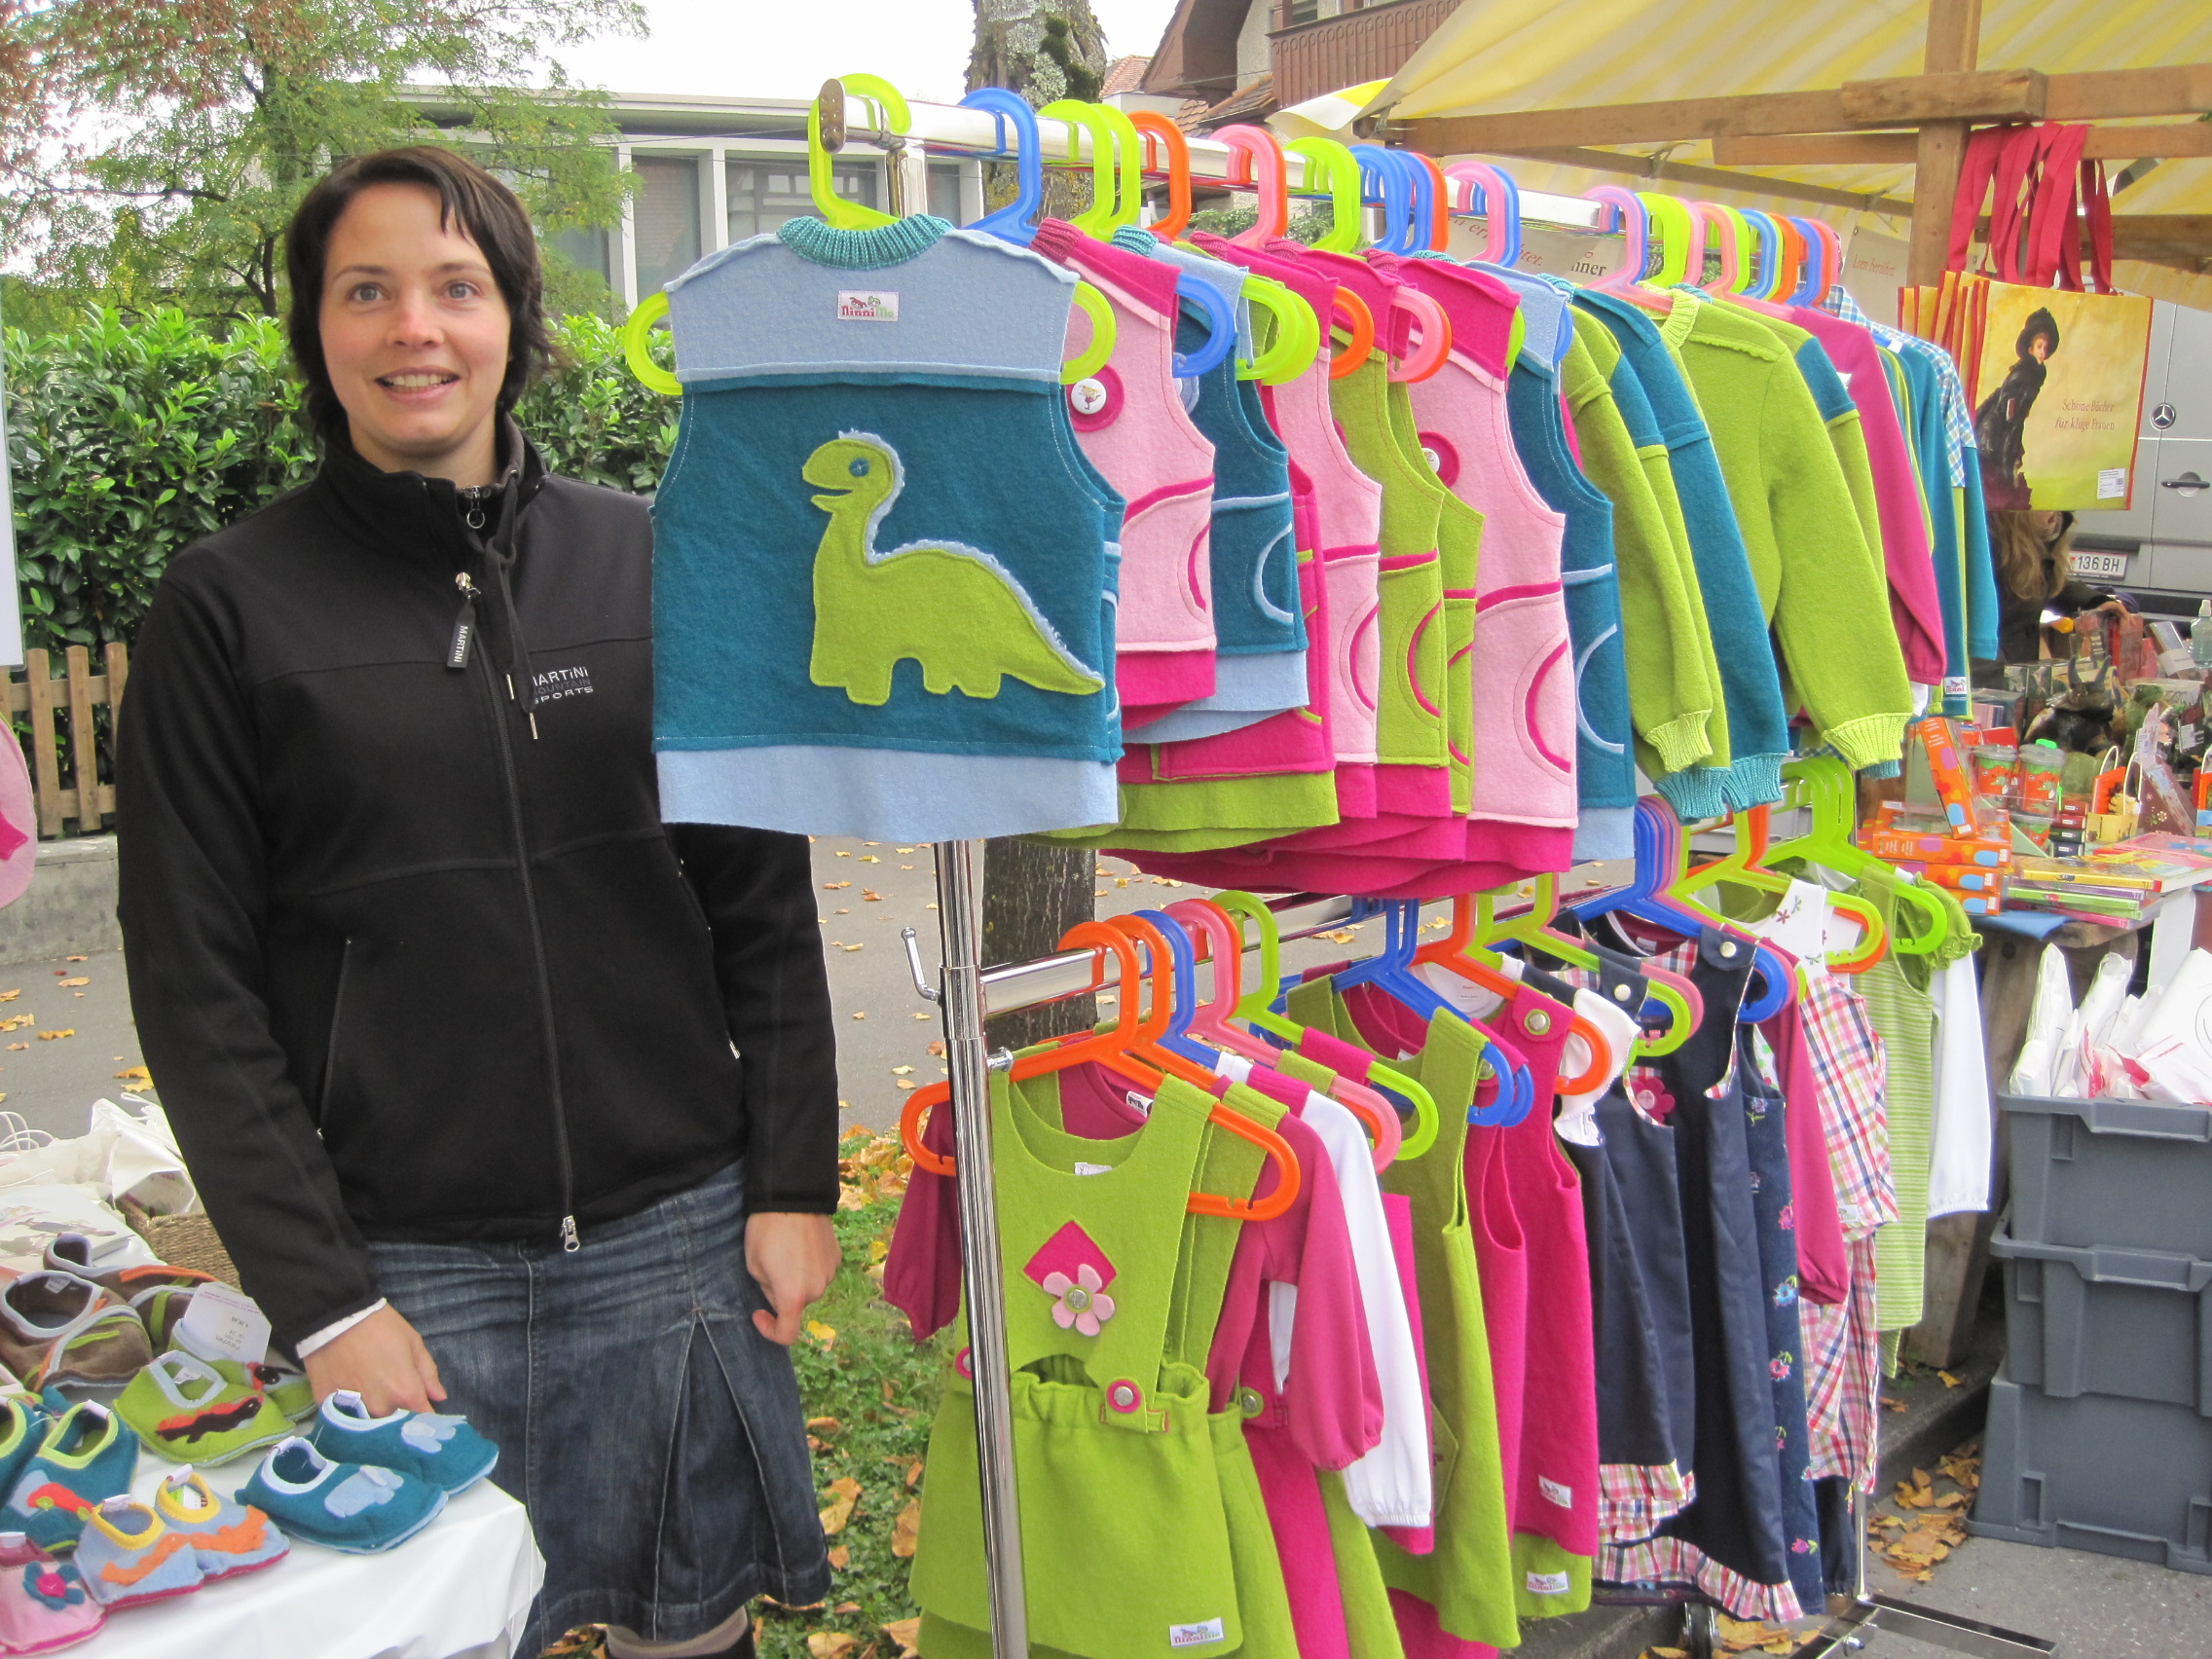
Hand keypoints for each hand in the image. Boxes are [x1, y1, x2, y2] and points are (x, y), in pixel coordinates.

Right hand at [301, 1305, 445, 1414]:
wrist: (334, 1318)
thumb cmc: (380, 1327)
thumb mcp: (413, 1343)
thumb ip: (428, 1374)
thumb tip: (440, 1397)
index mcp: (405, 1393)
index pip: (424, 1419)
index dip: (427, 1418)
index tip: (425, 1413)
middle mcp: (380, 1409)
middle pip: (395, 1424)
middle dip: (399, 1416)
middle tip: (393, 1399)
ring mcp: (352, 1411)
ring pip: (368, 1423)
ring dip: (373, 1416)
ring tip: (370, 1397)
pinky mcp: (327, 1407)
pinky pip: (343, 1416)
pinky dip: (348, 1410)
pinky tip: (347, 1396)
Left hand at [745, 1211, 840, 1344]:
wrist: (793, 1197)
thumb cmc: (765, 1231)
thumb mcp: (754, 1266)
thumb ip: (767, 1289)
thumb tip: (779, 1292)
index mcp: (793, 1296)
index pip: (788, 1334)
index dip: (770, 1331)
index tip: (759, 1314)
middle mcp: (817, 1289)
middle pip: (797, 1304)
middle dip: (781, 1293)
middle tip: (769, 1267)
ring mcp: (830, 1272)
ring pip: (809, 1287)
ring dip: (797, 1279)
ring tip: (786, 1251)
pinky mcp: (837, 1256)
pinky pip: (820, 1271)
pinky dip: (809, 1266)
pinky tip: (801, 1245)